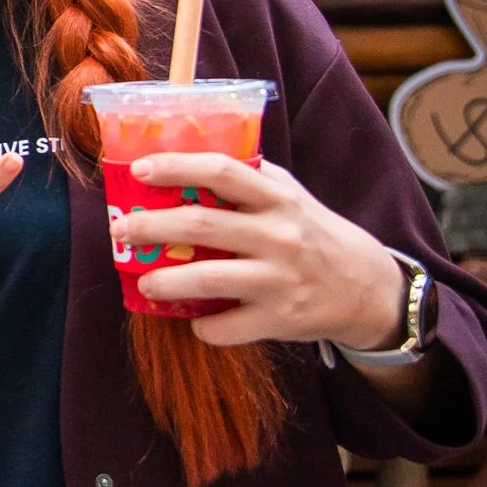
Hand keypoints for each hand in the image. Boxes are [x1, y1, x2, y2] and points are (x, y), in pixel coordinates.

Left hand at [116, 153, 407, 350]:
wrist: (366, 287)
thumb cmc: (311, 232)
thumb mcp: (288, 195)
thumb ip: (246, 178)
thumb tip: (180, 159)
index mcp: (276, 197)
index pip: (222, 171)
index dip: (176, 167)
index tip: (139, 170)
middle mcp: (279, 235)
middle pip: (202, 225)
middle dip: (151, 227)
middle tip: (120, 231)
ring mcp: (279, 279)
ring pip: (209, 279)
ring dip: (166, 280)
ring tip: (143, 282)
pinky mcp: (281, 319)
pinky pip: (228, 326)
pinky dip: (204, 327)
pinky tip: (193, 321)